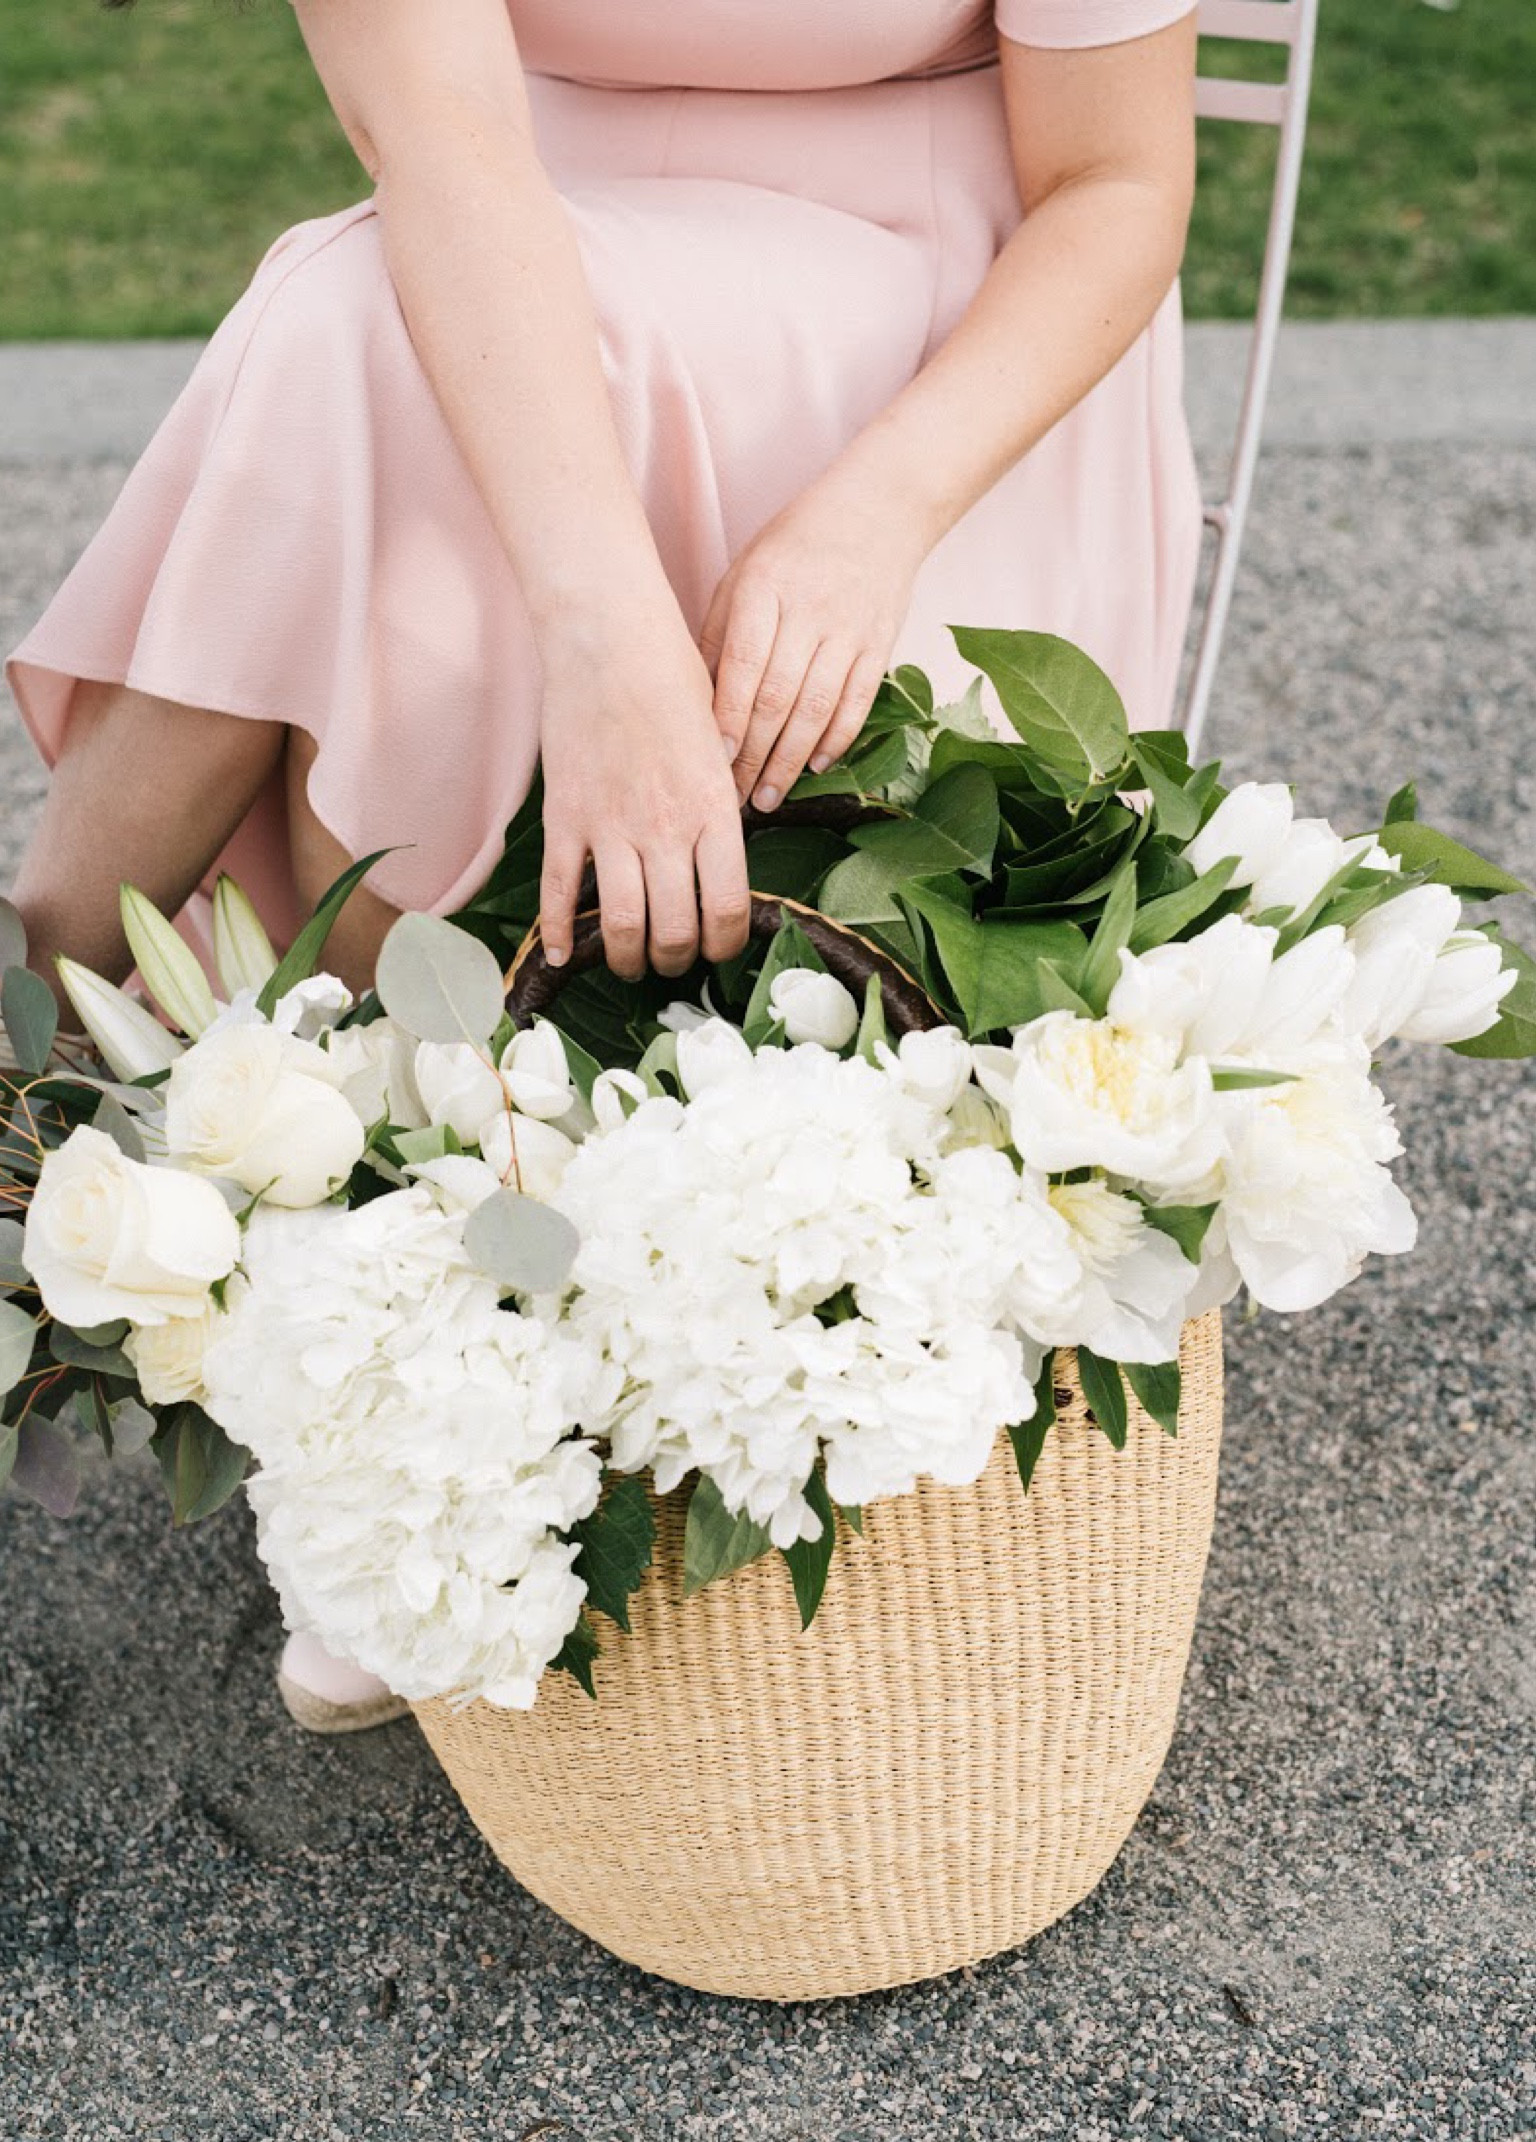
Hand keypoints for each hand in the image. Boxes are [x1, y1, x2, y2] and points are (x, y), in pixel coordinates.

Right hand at [538, 583, 750, 980]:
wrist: (609, 637)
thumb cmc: (672, 678)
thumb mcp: (720, 743)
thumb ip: (720, 802)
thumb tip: (722, 848)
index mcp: (714, 812)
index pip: (727, 910)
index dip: (724, 945)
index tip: (718, 949)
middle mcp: (667, 829)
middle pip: (675, 930)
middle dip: (675, 959)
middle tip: (670, 960)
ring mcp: (611, 827)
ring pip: (620, 924)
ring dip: (625, 957)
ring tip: (627, 963)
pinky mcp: (565, 817)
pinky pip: (560, 890)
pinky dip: (558, 931)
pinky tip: (563, 954)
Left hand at [698, 478, 926, 810]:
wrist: (880, 509)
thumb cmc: (796, 543)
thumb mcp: (744, 572)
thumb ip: (719, 631)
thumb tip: (694, 699)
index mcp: (764, 588)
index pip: (743, 665)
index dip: (728, 718)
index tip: (711, 760)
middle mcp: (808, 609)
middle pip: (778, 697)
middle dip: (753, 755)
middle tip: (733, 797)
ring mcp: (849, 629)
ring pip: (817, 708)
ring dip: (791, 760)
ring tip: (768, 795)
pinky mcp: (880, 643)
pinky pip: (858, 701)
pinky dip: (836, 738)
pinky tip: (815, 766)